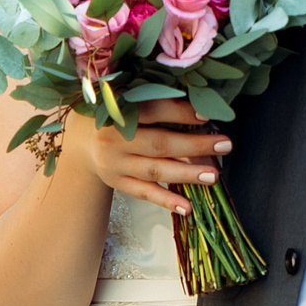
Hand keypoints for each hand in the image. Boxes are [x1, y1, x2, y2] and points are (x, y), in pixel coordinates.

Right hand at [76, 99, 229, 214]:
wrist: (80, 140)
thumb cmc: (112, 112)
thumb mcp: (123, 98)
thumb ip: (152, 99)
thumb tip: (199, 104)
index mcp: (116, 110)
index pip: (152, 110)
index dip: (179, 112)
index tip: (207, 115)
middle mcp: (114, 139)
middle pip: (159, 144)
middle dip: (194, 145)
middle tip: (225, 144)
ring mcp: (115, 164)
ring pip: (155, 170)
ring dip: (186, 173)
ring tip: (213, 175)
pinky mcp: (117, 182)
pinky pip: (145, 193)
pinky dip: (166, 200)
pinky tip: (188, 207)